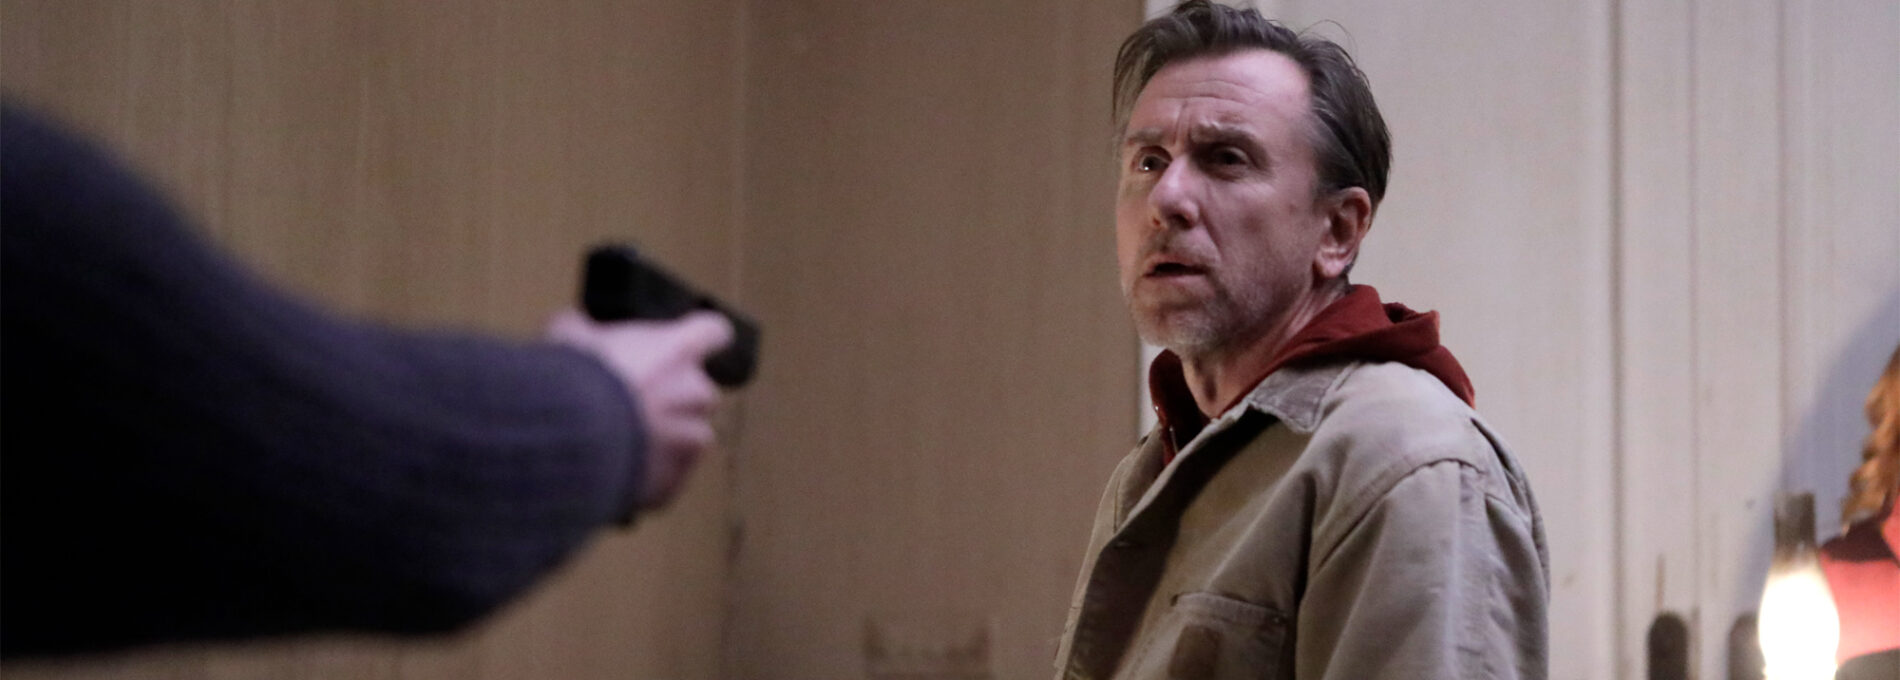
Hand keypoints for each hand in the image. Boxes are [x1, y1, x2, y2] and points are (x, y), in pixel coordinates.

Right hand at [546, 309, 733, 507]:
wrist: (569, 440)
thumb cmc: (576, 381)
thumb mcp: (571, 336)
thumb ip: (586, 330)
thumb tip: (576, 328)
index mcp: (679, 350)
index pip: (714, 332)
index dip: (702, 339)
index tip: (689, 346)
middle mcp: (696, 393)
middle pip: (697, 392)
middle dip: (671, 399)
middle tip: (631, 405)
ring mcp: (691, 440)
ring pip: (686, 438)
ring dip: (661, 440)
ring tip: (616, 443)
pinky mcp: (675, 480)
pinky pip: (665, 476)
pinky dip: (646, 474)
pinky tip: (612, 469)